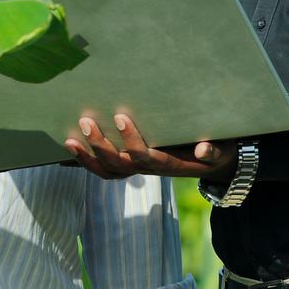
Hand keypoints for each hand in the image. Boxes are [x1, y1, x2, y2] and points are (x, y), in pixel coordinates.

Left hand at [65, 113, 237, 182]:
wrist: (216, 166)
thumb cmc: (219, 151)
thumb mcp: (222, 150)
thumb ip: (213, 151)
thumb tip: (203, 149)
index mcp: (169, 164)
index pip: (145, 156)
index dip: (131, 141)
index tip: (120, 117)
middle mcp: (149, 169)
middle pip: (119, 165)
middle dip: (100, 145)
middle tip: (85, 121)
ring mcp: (138, 170)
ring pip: (108, 171)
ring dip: (87, 158)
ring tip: (68, 140)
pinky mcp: (131, 166)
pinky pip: (105, 170)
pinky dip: (86, 163)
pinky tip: (67, 151)